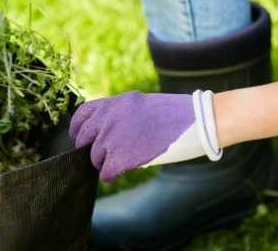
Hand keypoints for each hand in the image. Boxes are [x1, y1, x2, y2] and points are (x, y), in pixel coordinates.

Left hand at [69, 91, 221, 180]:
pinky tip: (116, 174)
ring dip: (104, 162)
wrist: (199, 121)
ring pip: (95, 156)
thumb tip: (103, 133)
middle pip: (85, 138)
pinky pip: (105, 171)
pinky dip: (109, 175)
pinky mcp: (123, 156)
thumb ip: (120, 114)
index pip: (83, 114)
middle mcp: (111, 117)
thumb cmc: (176, 115)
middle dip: (90, 149)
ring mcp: (115, 136)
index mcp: (117, 102)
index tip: (80, 137)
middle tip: (100, 156)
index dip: (78, 128)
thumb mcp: (142, 105)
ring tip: (118, 163)